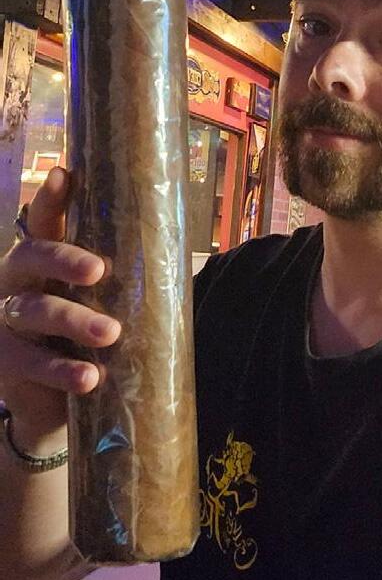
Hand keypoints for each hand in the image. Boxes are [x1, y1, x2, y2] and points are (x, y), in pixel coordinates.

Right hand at [0, 168, 119, 395]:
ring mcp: (5, 321)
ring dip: (74, 320)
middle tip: (98, 270)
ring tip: (111, 333)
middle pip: (31, 257)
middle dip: (64, 260)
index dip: (50, 199)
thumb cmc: (82, 338)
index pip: (43, 222)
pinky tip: (89, 377)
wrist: (54, 402)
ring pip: (34, 311)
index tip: (64, 176)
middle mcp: (16, 282)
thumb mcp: (98, 302)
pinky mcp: (5, 362)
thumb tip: (168, 244)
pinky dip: (62, 369)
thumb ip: (117, 275)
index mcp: (41, 260)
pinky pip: (31, 363)